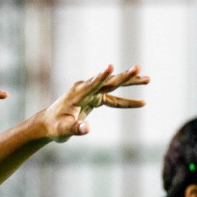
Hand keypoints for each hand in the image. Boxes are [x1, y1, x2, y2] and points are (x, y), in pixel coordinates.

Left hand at [33, 65, 148, 142]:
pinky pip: (113, 99)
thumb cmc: (54, 127)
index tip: (111, 66)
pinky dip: (125, 101)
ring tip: (148, 79)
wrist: (48, 124)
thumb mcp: (63, 130)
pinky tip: (141, 102)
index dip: (102, 76)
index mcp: (78, 94)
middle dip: (124, 76)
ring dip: (129, 82)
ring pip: (113, 86)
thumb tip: (87, 129)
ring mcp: (90, 92)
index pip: (92, 84)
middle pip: (108, 81)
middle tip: (138, 68)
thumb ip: (75, 129)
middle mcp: (85, 89)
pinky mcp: (94, 98)